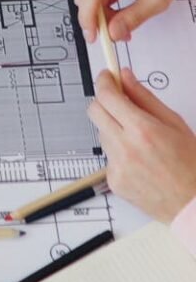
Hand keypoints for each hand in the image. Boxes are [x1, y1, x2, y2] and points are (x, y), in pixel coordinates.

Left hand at [88, 69, 195, 221]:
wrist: (193, 204)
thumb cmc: (190, 165)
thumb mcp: (173, 123)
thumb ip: (144, 97)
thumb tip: (125, 77)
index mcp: (142, 130)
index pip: (106, 96)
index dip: (104, 82)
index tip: (108, 78)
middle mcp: (125, 148)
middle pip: (94, 111)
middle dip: (104, 102)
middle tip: (119, 103)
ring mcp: (117, 167)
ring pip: (101, 133)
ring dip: (112, 128)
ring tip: (138, 140)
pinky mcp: (113, 182)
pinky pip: (107, 156)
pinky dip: (118, 153)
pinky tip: (138, 160)